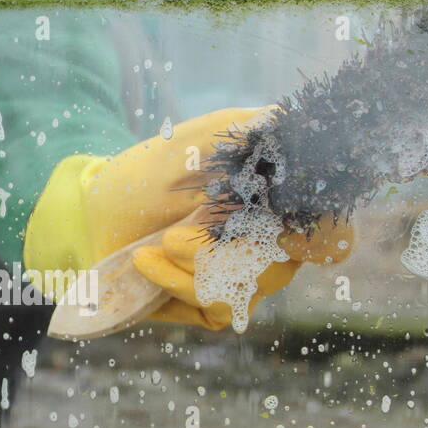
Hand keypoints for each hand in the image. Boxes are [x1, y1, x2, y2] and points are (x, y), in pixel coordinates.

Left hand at [23, 105, 353, 330]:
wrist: (95, 208)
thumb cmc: (151, 168)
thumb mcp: (195, 140)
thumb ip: (243, 129)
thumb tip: (283, 117)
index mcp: (278, 205)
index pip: (332, 233)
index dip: (325, 238)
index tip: (290, 236)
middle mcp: (270, 246)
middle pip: (280, 267)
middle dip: (220, 254)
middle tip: (175, 236)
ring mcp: (241, 280)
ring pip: (245, 291)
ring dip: (192, 272)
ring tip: (155, 247)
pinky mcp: (208, 304)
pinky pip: (214, 311)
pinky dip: (177, 287)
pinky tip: (147, 262)